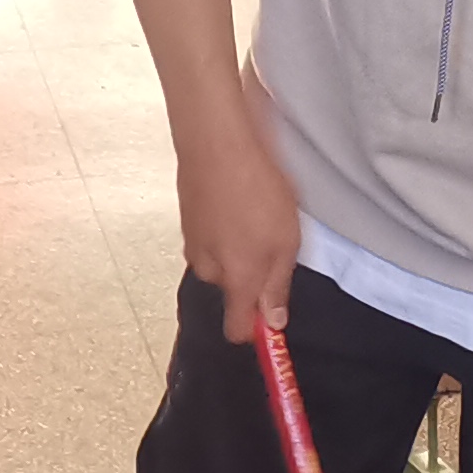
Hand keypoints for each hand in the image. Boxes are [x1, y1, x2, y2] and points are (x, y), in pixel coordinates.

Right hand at [175, 112, 302, 344]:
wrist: (216, 141)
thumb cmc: (257, 189)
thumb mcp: (285, 241)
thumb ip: (277, 286)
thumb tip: (273, 322)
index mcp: (236, 279)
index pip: (236, 329)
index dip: (255, 331)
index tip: (271, 323)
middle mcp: (208, 269)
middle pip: (231, 289)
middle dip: (251, 274)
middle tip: (273, 241)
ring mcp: (193, 243)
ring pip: (221, 260)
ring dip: (237, 246)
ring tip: (256, 213)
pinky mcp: (187, 219)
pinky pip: (211, 235)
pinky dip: (224, 226)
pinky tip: (238, 200)